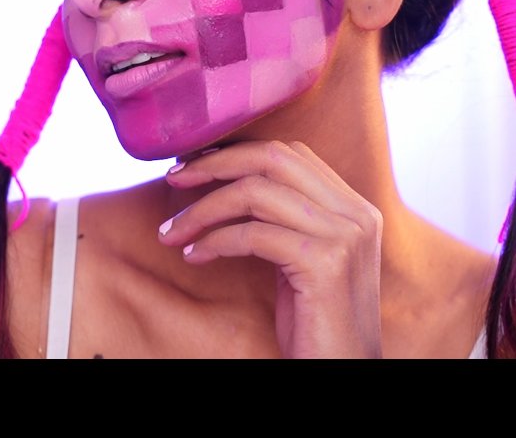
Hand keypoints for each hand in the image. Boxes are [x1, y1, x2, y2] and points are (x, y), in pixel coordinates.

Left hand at [158, 140, 382, 358]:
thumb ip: (284, 218)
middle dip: (216, 163)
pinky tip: (194, 256)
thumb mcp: (303, 259)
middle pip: (273, 157)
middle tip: (175, 179)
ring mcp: (344, 235)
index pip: (290, 153)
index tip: (197, 164)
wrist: (343, 376)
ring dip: (203, 209)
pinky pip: (253, 235)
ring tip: (172, 232)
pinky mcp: (325, 263)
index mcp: (353, 207)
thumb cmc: (316, 325)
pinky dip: (215, 240)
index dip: (237, 152)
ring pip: (256, 193)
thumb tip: (226, 179)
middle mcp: (355, 213)